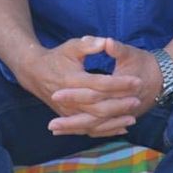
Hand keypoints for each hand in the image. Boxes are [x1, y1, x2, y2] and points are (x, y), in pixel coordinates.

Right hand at [18, 37, 146, 137]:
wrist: (34, 73)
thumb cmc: (57, 57)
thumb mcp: (71, 46)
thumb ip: (88, 44)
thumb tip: (106, 42)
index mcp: (72, 80)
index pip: (100, 84)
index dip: (120, 83)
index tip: (137, 80)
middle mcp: (68, 100)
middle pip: (97, 107)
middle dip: (119, 105)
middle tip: (137, 101)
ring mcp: (67, 111)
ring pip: (93, 122)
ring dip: (114, 122)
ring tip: (133, 118)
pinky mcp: (68, 117)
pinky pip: (88, 129)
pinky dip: (105, 131)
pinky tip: (122, 129)